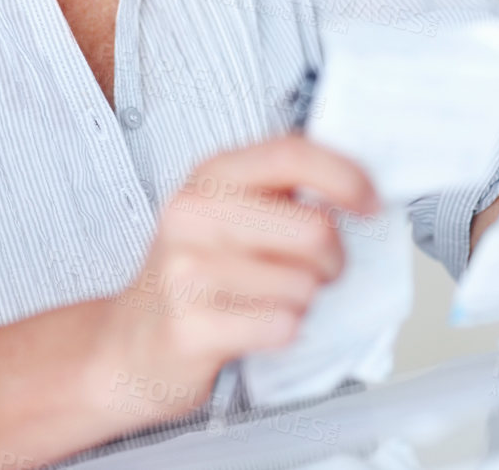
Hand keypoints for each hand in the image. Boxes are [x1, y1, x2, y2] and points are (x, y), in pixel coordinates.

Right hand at [88, 135, 378, 425]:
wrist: (128, 344)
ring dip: (304, 302)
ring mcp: (185, 271)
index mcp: (210, 175)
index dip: (346, 177)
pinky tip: (257, 326)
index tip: (370, 203)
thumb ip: (282, 192)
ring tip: (272, 301)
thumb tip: (360, 188)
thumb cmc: (192, 275)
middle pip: (314, 228)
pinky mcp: (189, 326)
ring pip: (303, 284)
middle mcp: (192, 215)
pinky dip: (285, 332)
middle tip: (316, 272)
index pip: (292, 154)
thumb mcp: (226, 212)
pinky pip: (282, 326)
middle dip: (333, 260)